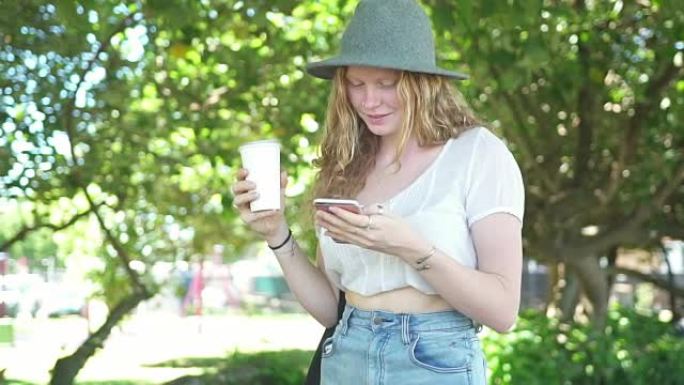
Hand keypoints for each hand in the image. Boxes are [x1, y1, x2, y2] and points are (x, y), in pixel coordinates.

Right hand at [231, 168, 288, 244]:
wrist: (276, 222)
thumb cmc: (275, 204)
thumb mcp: (280, 192)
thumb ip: (282, 183)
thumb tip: (283, 172)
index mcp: (246, 188)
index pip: (239, 178)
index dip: (240, 174)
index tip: (247, 171)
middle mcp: (241, 197)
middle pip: (235, 188)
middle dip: (243, 185)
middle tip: (254, 185)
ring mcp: (242, 208)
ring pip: (237, 201)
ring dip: (246, 196)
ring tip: (257, 194)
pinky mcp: (246, 219)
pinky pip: (250, 216)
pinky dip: (260, 213)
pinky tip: (269, 211)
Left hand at [314, 203, 431, 262]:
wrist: (408, 247)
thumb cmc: (401, 228)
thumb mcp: (389, 214)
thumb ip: (373, 210)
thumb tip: (358, 209)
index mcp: (375, 226)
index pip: (355, 220)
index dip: (342, 214)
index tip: (331, 207)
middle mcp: (368, 237)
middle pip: (345, 228)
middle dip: (330, 220)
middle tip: (318, 213)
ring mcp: (365, 243)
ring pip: (344, 234)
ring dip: (330, 227)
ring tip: (319, 220)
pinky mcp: (365, 246)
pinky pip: (348, 241)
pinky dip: (337, 236)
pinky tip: (328, 233)